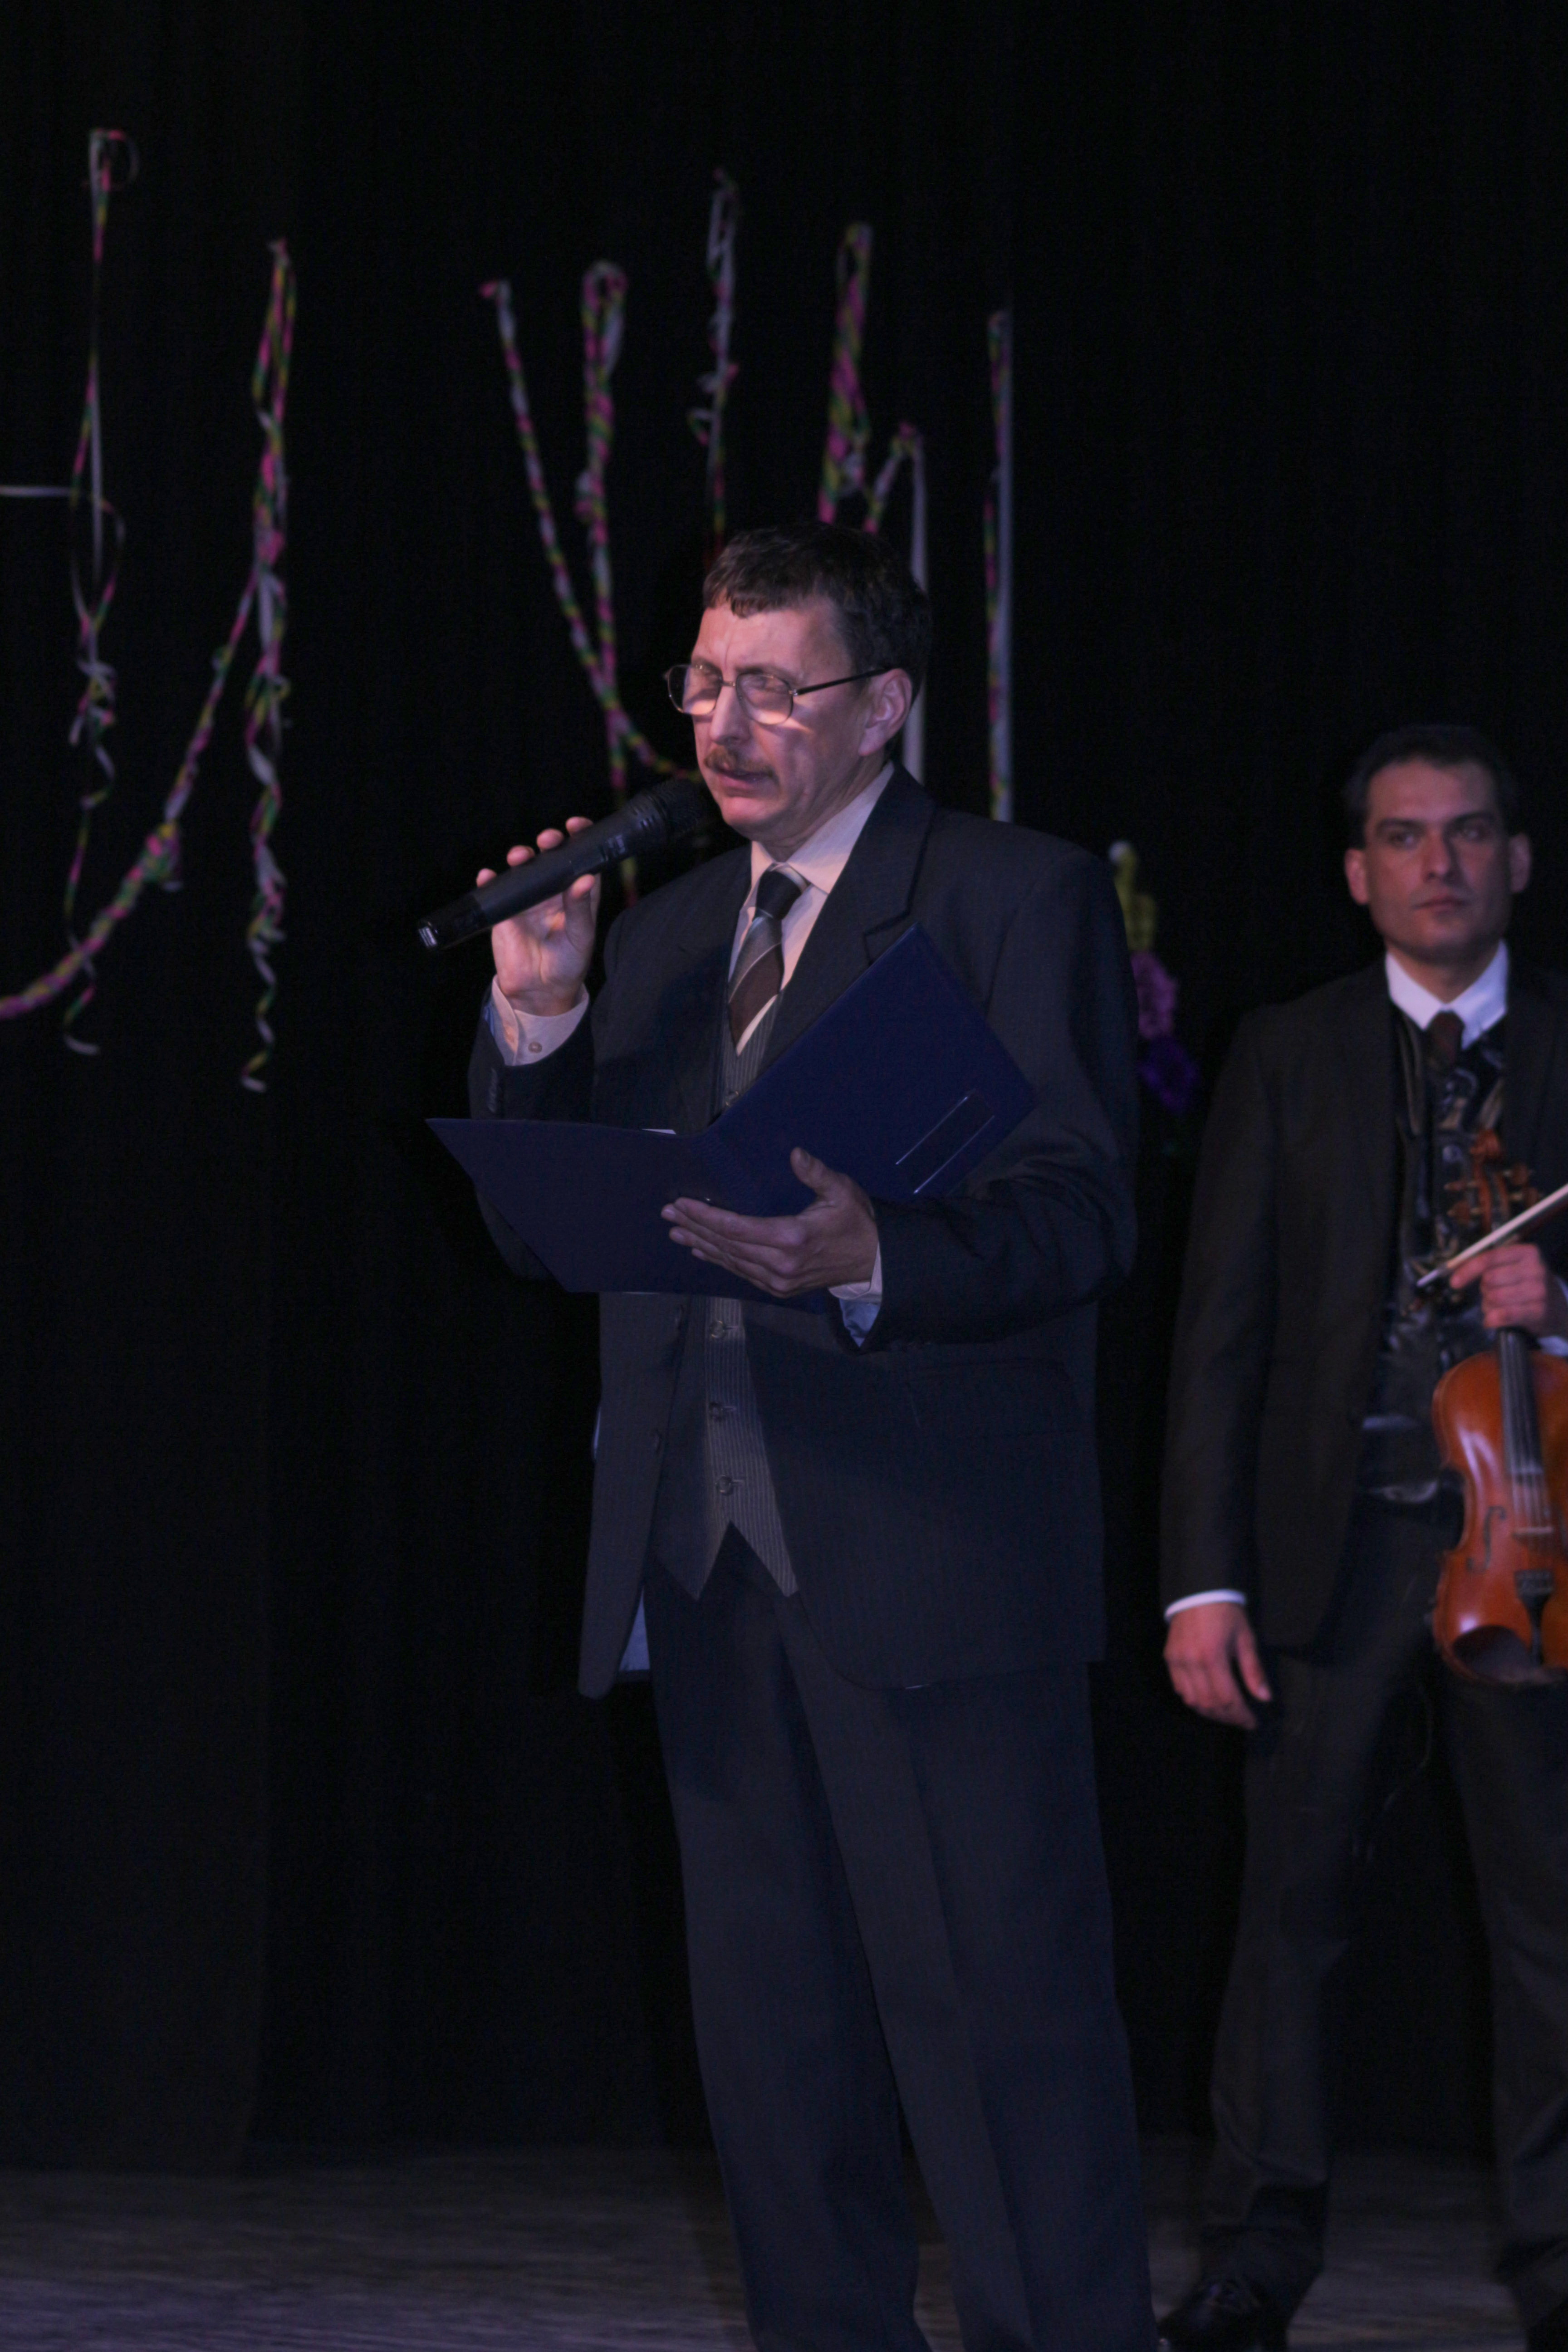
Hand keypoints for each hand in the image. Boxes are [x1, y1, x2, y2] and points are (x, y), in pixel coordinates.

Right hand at [480, 819, 599, 1016]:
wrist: (539, 992)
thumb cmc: (568, 964)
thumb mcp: (580, 937)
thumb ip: (580, 909)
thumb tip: (587, 878)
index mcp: (577, 893)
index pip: (580, 859)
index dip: (579, 839)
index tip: (576, 826)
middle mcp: (553, 891)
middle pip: (551, 857)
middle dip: (549, 843)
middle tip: (548, 840)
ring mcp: (528, 899)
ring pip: (523, 869)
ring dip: (520, 857)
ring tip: (520, 857)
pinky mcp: (506, 911)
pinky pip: (496, 890)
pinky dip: (490, 881)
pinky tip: (489, 876)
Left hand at [662, 1148, 878, 1297]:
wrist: (873, 1263)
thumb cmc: (857, 1223)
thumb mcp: (842, 1192)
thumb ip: (816, 1174)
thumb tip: (795, 1154)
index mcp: (792, 1238)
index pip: (736, 1227)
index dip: (705, 1216)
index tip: (682, 1204)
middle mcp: (779, 1264)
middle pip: (726, 1245)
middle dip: (694, 1228)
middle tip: (668, 1215)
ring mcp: (777, 1280)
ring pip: (730, 1261)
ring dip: (701, 1245)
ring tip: (676, 1233)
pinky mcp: (778, 1289)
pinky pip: (741, 1273)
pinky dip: (719, 1261)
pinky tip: (702, 1251)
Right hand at [1164, 1601, 1271, 1729]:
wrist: (1198, 1590)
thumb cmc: (1226, 1612)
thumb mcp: (1245, 1638)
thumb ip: (1253, 1670)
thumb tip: (1265, 1698)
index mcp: (1213, 1657)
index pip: (1227, 1698)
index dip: (1241, 1715)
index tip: (1252, 1723)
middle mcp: (1191, 1663)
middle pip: (1209, 1704)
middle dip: (1227, 1718)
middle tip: (1241, 1720)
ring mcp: (1177, 1661)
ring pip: (1192, 1701)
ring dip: (1210, 1713)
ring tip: (1226, 1714)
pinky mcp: (1169, 1658)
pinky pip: (1179, 1688)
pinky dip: (1193, 1700)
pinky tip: (1206, 1700)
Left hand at [1449, 1241, 1567, 1338]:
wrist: (1560, 1309)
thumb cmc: (1528, 1286)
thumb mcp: (1515, 1268)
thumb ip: (1489, 1266)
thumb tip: (1456, 1273)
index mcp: (1527, 1252)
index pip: (1490, 1258)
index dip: (1468, 1270)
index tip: (1454, 1282)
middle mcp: (1536, 1269)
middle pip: (1489, 1280)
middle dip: (1484, 1291)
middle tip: (1493, 1296)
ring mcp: (1539, 1290)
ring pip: (1494, 1298)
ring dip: (1488, 1307)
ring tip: (1498, 1308)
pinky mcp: (1539, 1311)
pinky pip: (1503, 1315)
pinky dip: (1492, 1320)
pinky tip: (1494, 1320)